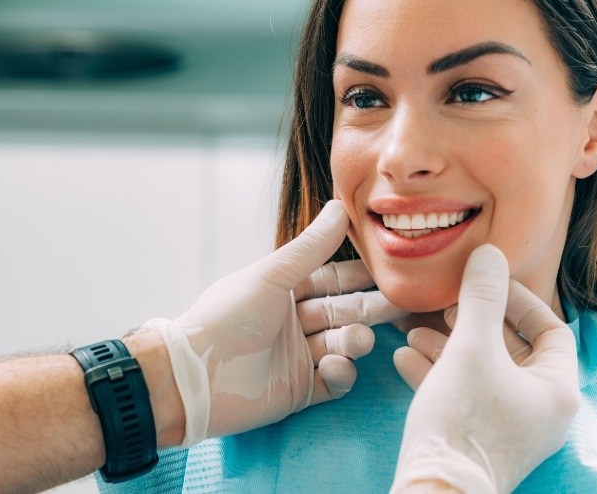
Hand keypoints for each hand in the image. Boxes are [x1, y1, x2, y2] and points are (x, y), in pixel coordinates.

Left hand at [145, 200, 407, 444]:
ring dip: (354, 341)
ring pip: (341, 344)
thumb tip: (341, 206)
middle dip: (370, 307)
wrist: (194, 376)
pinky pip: (333, 381)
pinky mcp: (299, 390)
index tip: (389, 268)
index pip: (332, 278)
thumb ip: (311, 246)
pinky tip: (335, 366)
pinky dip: (340, 373)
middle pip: (343, 311)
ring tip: (357, 340)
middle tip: (402, 303)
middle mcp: (294, 321)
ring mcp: (298, 356)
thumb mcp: (272, 275)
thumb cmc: (228, 316)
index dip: (360, 274)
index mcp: (285, 290)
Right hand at [391, 244, 579, 493]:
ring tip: (413, 329)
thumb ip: (481, 297)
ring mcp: (505, 423)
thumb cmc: (464, 416)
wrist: (433, 489)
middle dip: (471, 321)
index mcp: (554, 388)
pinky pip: (461, 391)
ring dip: (446, 344)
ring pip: (479, 368)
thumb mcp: (471, 347)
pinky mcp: (476, 434)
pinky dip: (436, 371)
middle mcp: (536, 407)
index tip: (484, 284)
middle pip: (509, 347)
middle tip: (444, 306)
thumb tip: (489, 253)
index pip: (551, 329)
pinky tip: (404, 357)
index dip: (519, 300)